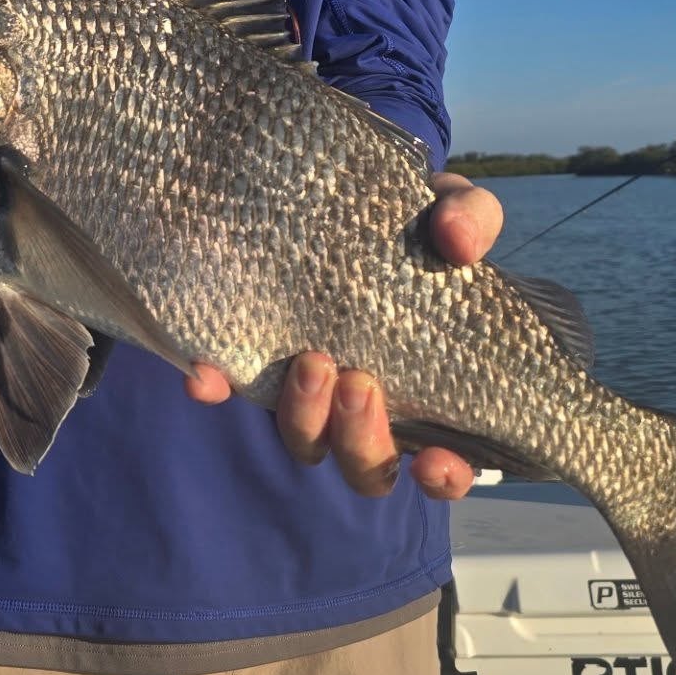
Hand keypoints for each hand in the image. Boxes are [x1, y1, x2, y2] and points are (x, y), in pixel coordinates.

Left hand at [185, 171, 503, 500]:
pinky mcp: (259, 357)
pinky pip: (232, 388)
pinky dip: (218, 388)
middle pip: (364, 466)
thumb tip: (461, 245)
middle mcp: (370, 404)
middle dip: (359, 439)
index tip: (433, 460)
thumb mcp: (453, 213)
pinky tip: (205, 377)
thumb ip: (470, 221)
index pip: (444, 463)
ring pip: (305, 441)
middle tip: (358, 383)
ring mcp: (314, 386)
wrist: (349, 197)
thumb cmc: (419, 223)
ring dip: (305, 418)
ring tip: (310, 362)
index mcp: (430, 387)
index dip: (443, 476)